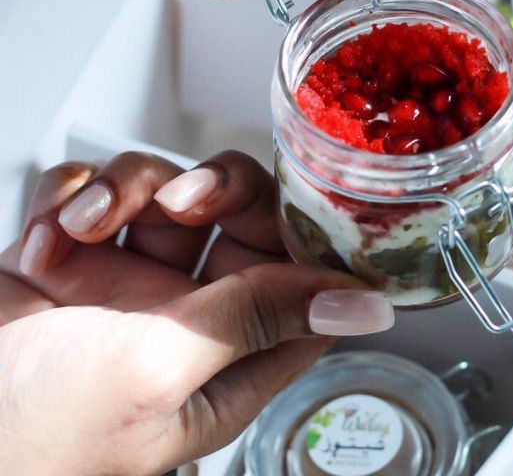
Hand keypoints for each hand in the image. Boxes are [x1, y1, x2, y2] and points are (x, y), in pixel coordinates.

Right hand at [0, 151, 393, 475]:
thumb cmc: (38, 434)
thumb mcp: (159, 371)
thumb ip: (256, 319)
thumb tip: (366, 307)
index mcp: (231, 351)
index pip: (305, 278)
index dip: (311, 231)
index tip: (304, 193)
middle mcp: (189, 310)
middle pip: (238, 212)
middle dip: (212, 188)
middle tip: (178, 199)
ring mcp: (130, 277)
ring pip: (166, 186)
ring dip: (127, 188)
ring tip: (81, 226)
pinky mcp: (76, 251)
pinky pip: (97, 188)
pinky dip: (73, 194)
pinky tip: (43, 237)